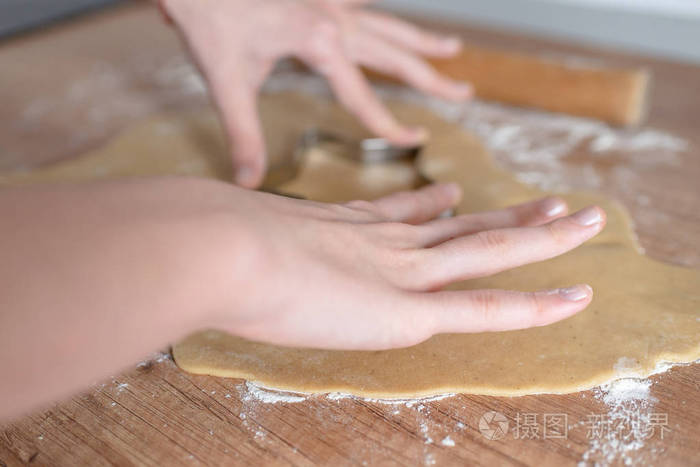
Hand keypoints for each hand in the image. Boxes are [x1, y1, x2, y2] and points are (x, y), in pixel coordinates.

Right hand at [0, 178, 602, 418]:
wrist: (208, 246)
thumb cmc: (203, 248)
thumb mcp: (221, 247)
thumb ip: (224, 250)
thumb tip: (183, 241)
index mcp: (341, 233)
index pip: (402, 220)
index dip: (434, 208)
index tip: (455, 197)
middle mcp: (380, 245)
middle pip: (457, 228)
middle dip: (504, 215)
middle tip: (546, 201)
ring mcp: (398, 271)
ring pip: (488, 252)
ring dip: (539, 237)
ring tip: (579, 217)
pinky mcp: (407, 306)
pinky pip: (485, 305)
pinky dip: (532, 302)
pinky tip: (573, 294)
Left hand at [160, 0, 471, 186]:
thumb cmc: (207, 17)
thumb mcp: (225, 80)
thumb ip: (242, 133)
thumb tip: (248, 181)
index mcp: (320, 44)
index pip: (365, 98)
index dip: (391, 125)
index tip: (416, 140)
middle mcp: (334, 18)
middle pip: (397, 54)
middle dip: (433, 77)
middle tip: (466, 92)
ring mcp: (330, 1)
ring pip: (388, 23)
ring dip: (421, 39)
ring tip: (453, 47)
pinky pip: (363, 4)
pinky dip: (383, 14)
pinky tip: (389, 16)